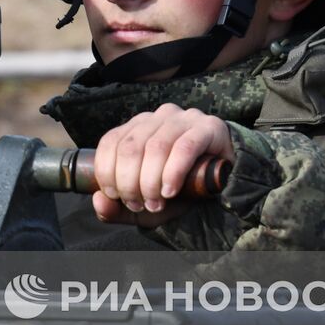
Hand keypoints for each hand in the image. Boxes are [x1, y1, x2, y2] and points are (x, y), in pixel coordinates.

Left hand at [92, 104, 233, 226]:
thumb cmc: (181, 191)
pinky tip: (171, 191)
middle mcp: (157, 117)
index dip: (108, 173)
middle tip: (141, 205)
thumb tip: (99, 201)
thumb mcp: (144, 204)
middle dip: (130, 182)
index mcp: (137, 127)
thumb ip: (117, 208)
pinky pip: (184, 147)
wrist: (225, 185)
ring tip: (157, 203)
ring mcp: (183, 118)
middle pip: (131, 147)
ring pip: (155, 147)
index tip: (118, 198)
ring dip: (151, 181)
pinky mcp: (208, 126)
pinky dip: (173, 172)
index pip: (111, 142)